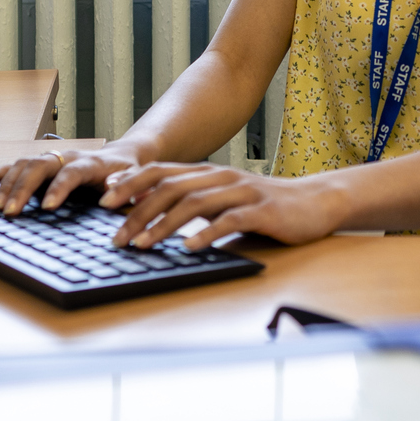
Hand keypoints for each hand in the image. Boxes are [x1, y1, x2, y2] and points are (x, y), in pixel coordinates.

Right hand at [0, 146, 146, 215]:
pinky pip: (15, 165)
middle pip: (39, 166)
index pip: (70, 172)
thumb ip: (125, 186)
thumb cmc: (128, 174)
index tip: (48, 207)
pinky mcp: (41, 163)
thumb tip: (111, 190)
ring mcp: (52, 157)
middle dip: (23, 189)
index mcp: (91, 163)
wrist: (123, 156)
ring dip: (7, 184)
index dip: (58, 188)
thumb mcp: (135, 180)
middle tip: (11, 213)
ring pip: (24, 164)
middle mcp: (67, 156)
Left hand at [102, 164, 353, 251]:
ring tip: (142, 244)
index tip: (104, 201)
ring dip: (163, 225)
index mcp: (207, 173)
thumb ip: (193, 202)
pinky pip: (228, 221)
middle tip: (115, 235)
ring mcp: (241, 192)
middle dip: (137, 211)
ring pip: (194, 203)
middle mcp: (220, 177)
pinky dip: (205, 233)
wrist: (315, 202)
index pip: (160, 172)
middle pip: (170, 188)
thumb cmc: (264, 206)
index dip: (130, 184)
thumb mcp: (223, 200)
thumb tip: (149, 213)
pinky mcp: (261, 210)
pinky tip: (189, 247)